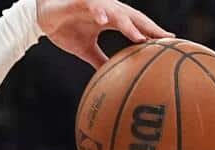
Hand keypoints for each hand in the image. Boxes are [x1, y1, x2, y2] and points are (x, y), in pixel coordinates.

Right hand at [37, 0, 171, 67]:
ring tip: (139, 37)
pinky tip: (105, 21)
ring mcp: (96, 5)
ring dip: (128, 24)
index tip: (171, 42)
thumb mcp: (85, 49)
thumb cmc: (66, 29)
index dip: (153, 33)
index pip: (138, 26)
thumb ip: (100, 60)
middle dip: (150, 27)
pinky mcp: (80, 2)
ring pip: (117, 12)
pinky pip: (92, 6)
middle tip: (166, 38)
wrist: (43, 17)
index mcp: (113, 19)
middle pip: (134, 17)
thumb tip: (111, 78)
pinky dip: (99, 12)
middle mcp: (109, 10)